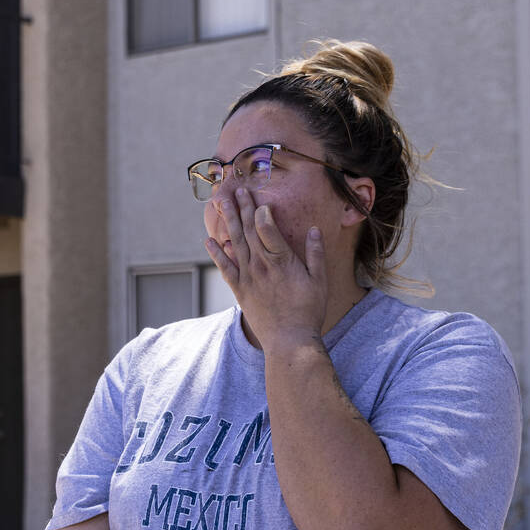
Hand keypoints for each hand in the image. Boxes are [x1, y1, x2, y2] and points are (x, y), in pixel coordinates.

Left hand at [205, 186, 327, 350]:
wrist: (289, 341)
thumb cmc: (308, 311)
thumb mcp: (320, 281)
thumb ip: (315, 254)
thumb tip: (313, 230)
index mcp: (282, 261)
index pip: (267, 228)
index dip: (261, 211)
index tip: (258, 198)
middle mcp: (261, 266)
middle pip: (249, 230)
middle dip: (242, 208)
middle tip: (236, 189)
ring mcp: (248, 278)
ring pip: (235, 243)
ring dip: (228, 221)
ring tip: (220, 203)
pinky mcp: (240, 290)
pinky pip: (225, 268)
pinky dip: (217, 253)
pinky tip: (209, 240)